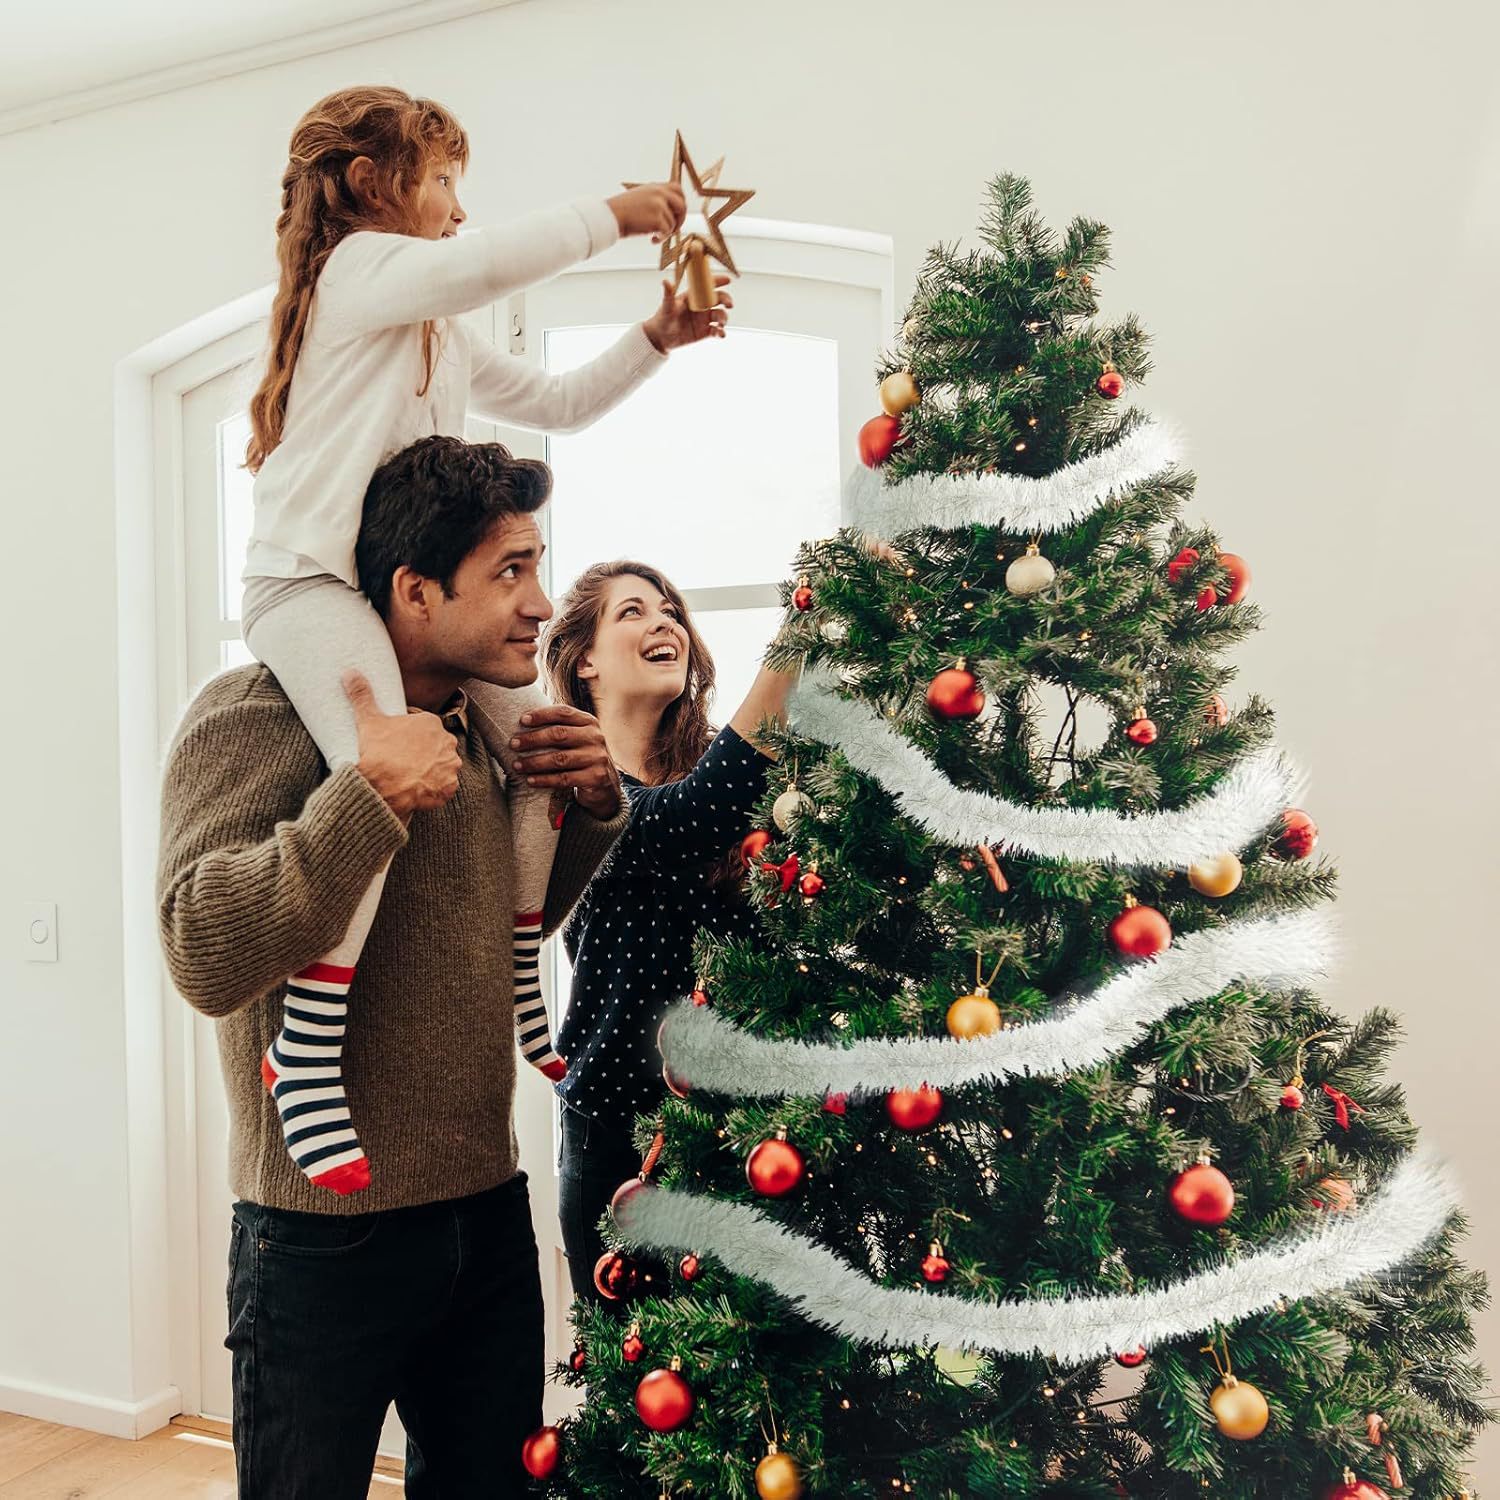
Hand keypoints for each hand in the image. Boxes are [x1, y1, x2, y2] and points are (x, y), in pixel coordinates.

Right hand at [343, 671, 461, 821]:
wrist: (382, 789)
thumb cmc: (378, 753)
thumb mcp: (368, 721)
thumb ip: (362, 696)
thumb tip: (350, 672)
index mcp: (431, 722)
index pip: (421, 726)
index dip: (407, 734)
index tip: (395, 742)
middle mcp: (447, 741)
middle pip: (433, 744)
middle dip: (421, 750)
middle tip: (402, 759)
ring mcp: (451, 765)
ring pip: (440, 764)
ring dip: (430, 768)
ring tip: (409, 775)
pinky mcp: (450, 787)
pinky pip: (444, 786)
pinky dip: (434, 788)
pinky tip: (418, 788)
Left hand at [509, 704, 622, 820]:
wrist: (607, 785)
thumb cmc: (582, 757)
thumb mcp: (577, 738)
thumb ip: (559, 727)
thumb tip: (522, 720)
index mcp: (589, 722)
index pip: (563, 713)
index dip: (541, 715)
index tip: (522, 720)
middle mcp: (595, 737)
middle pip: (559, 734)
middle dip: (533, 739)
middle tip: (513, 744)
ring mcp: (597, 758)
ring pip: (559, 759)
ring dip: (534, 762)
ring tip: (517, 765)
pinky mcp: (596, 778)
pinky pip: (564, 779)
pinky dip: (544, 780)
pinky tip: (530, 780)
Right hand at [608, 183, 685, 242]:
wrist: (610, 217)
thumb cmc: (623, 211)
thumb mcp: (641, 197)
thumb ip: (657, 198)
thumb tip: (672, 211)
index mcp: (656, 187)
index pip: (678, 190)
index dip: (681, 203)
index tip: (677, 214)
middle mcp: (659, 193)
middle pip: (682, 206)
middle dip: (680, 220)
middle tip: (673, 229)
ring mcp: (659, 205)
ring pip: (673, 223)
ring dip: (666, 232)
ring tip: (655, 236)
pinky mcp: (657, 218)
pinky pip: (667, 232)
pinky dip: (661, 238)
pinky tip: (652, 240)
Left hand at [643, 275, 731, 352]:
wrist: (661, 338)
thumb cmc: (662, 319)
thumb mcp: (666, 307)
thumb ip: (668, 295)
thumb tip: (666, 281)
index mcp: (694, 296)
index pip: (707, 286)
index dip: (718, 282)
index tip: (728, 280)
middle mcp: (701, 306)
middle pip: (719, 300)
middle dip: (726, 300)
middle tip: (729, 304)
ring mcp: (704, 319)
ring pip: (720, 315)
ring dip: (724, 318)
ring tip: (721, 323)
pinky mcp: (705, 332)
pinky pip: (717, 331)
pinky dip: (721, 332)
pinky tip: (721, 334)